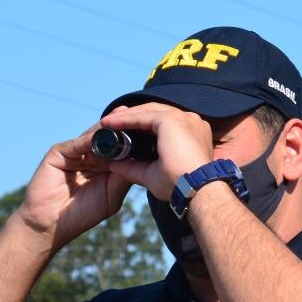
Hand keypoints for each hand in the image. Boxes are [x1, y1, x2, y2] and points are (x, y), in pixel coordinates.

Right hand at [17, 123, 135, 249]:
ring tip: (126, 120)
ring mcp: (74, 152)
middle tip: (143, 117)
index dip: (136, 141)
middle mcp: (89, 155)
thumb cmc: (81, 214)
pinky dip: (90, 140)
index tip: (155, 133)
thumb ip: (124, 177)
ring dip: (110, 130)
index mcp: (103, 165)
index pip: (122, 148)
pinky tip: (103, 137)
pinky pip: (77, 143)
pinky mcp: (59, 152)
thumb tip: (143, 159)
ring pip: (95, 136)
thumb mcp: (111, 196)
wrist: (51, 225)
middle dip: (125, 128)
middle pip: (110, 138)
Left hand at [99, 103, 213, 200]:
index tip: (123, 129)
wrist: (195, 190)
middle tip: (112, 121)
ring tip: (107, 122)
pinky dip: (126, 119)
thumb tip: (114, 165)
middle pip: (155, 112)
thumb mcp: (153, 174)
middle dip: (131, 116)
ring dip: (126, 116)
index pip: (162, 122)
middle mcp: (189, 121)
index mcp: (191, 132)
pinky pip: (143, 116)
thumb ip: (135, 167)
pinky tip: (111, 123)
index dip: (140, 124)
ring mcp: (183, 118)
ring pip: (147, 111)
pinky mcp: (172, 120)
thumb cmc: (180, 186)